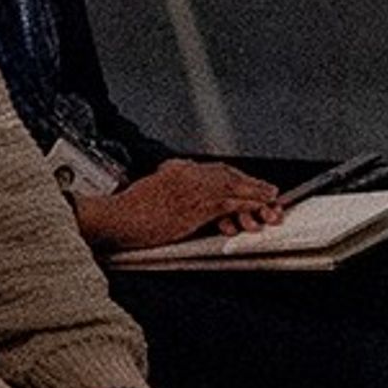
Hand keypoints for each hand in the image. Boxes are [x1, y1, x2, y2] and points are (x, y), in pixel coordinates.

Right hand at [80, 159, 284, 254]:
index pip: (214, 170)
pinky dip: (246, 204)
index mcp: (177, 169)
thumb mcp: (150, 190)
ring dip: (255, 194)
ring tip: (271, 199)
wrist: (116, 218)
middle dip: (251, 183)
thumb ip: (168, 185)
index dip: (235, 177)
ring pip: (233, 188)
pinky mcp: (194, 206)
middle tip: (269, 190)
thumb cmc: (127, 211)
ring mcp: (192, 188)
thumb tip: (178, 190)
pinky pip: (228, 203)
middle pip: (228, 175)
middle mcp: (188, 173)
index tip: (249, 183)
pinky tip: (257, 208)